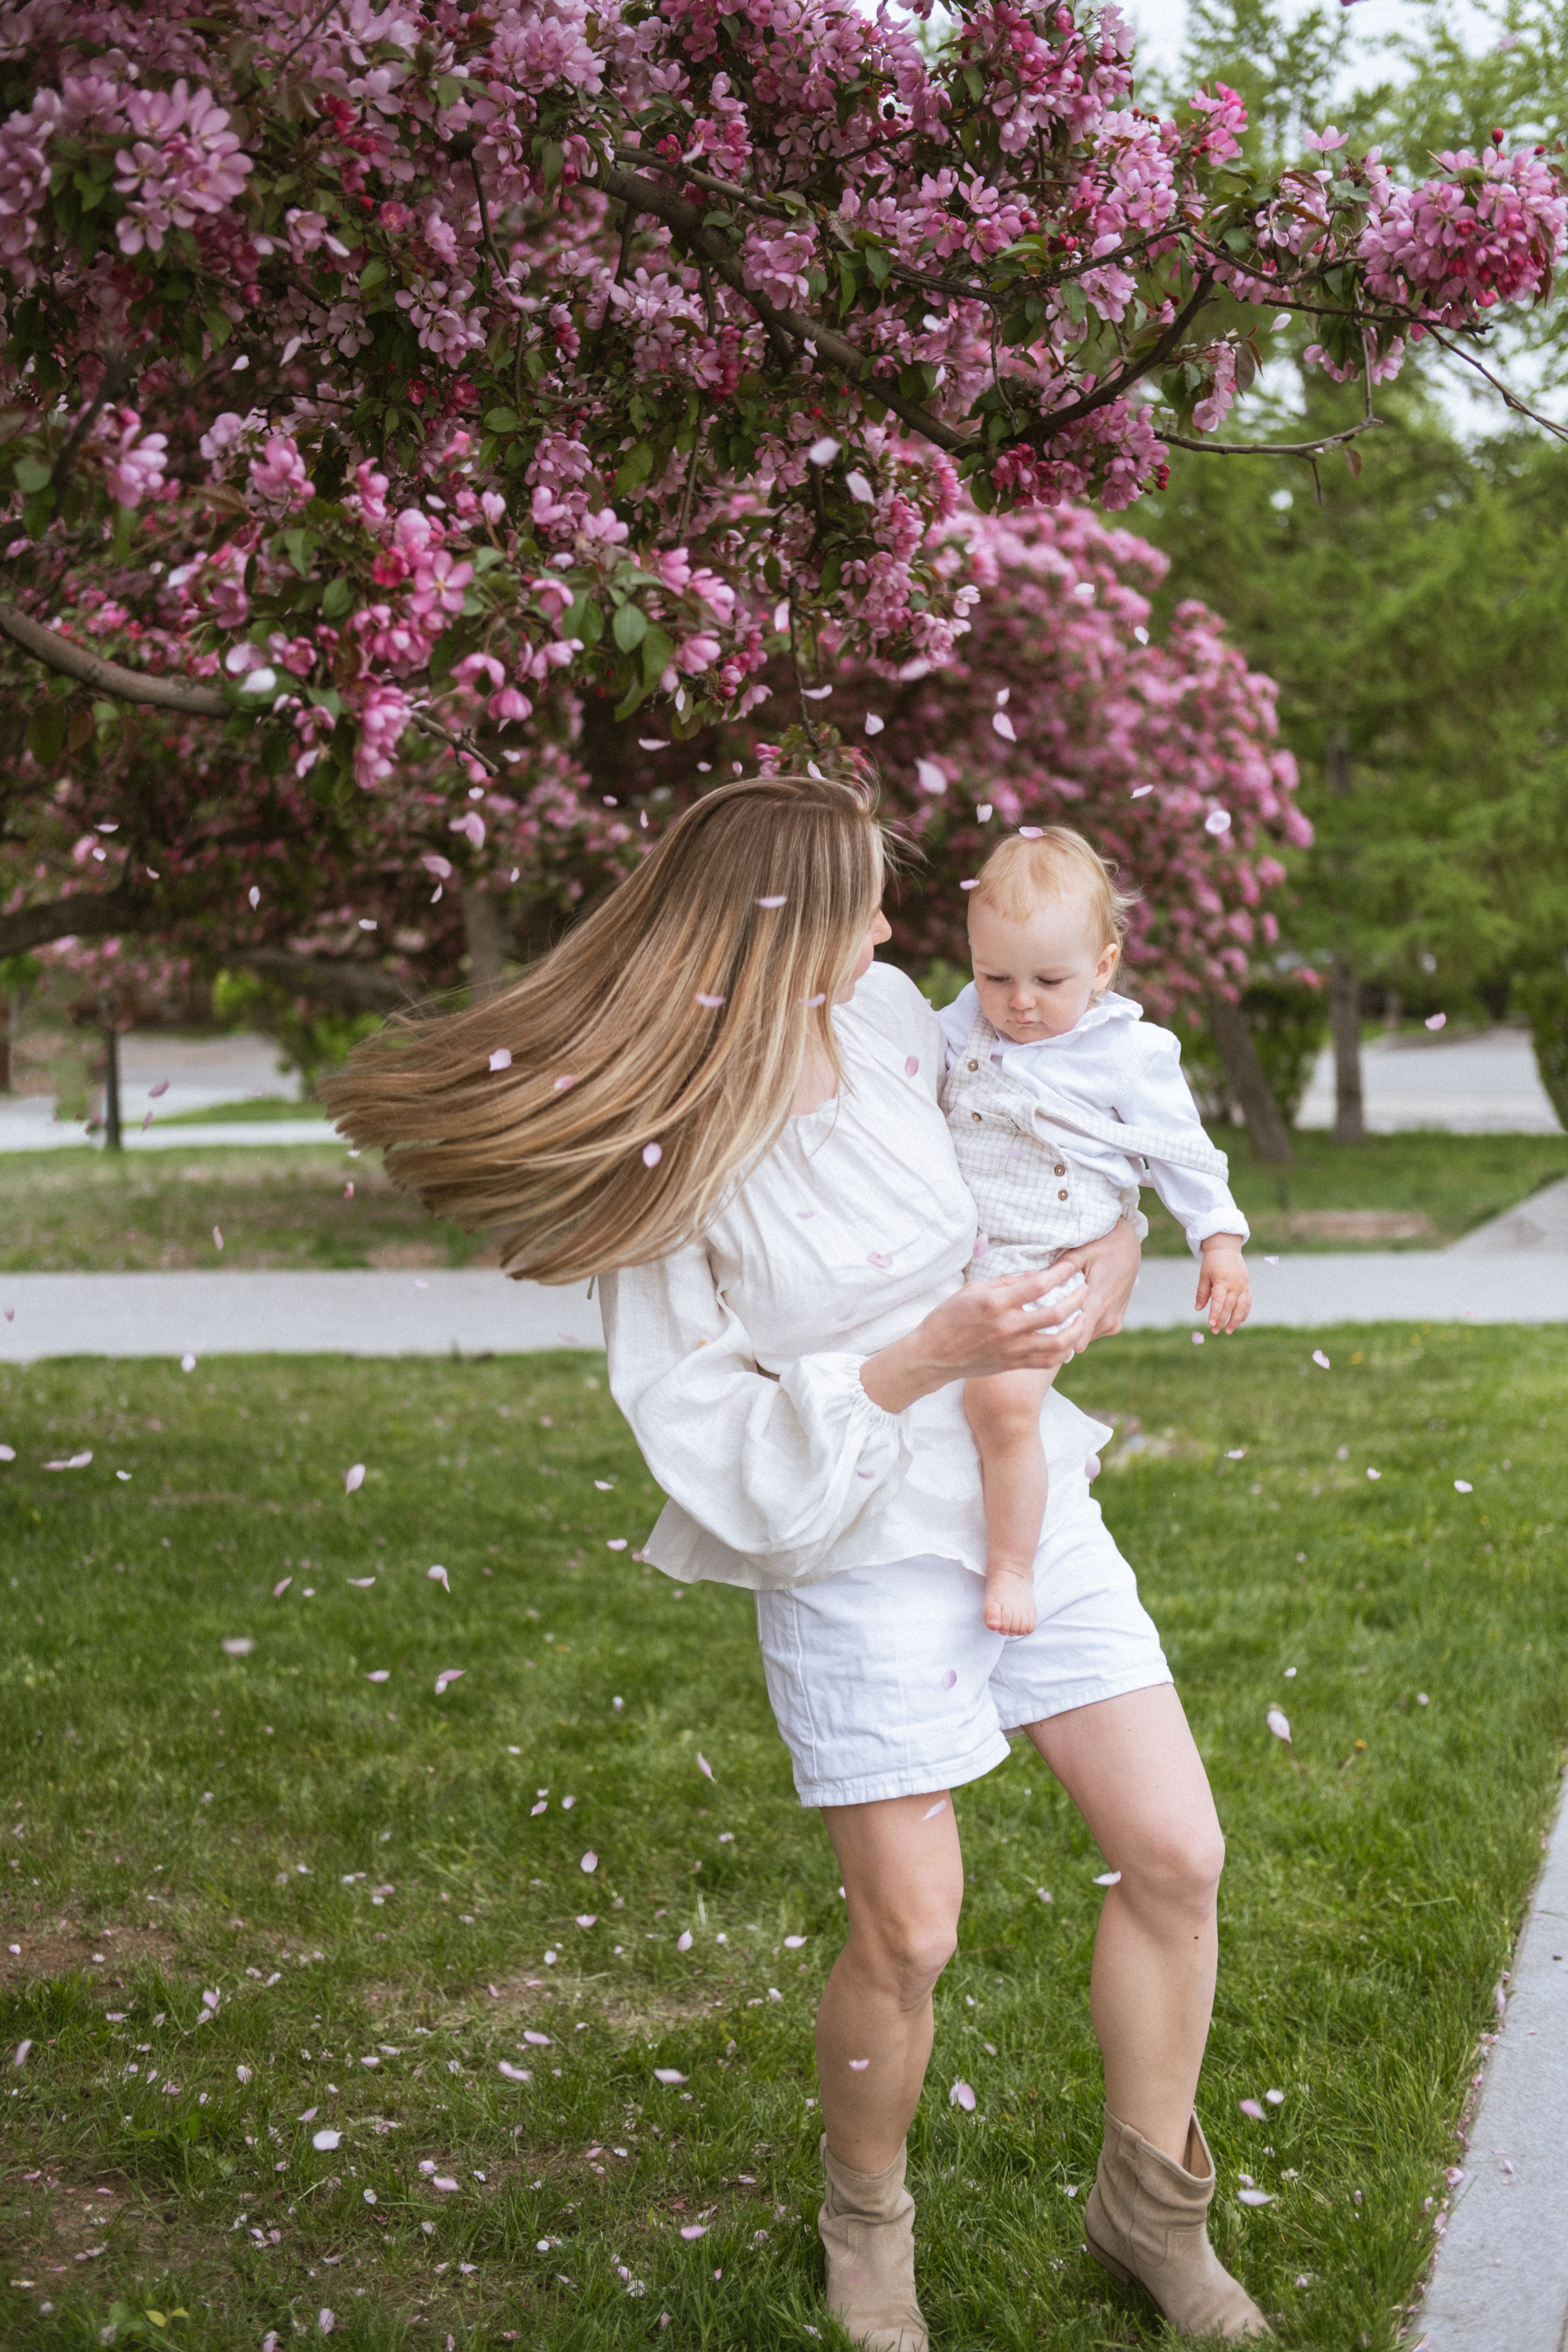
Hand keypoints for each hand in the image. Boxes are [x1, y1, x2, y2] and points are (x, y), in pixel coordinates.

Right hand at [859, 1266, 1087, 1416]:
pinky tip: (1069, 1340)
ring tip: (1083, 1316)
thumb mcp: (971, 1291)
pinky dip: (1064, 1351)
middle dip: (1077, 1299)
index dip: (1060, 1273)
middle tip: (1085, 1289)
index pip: (1038, 1286)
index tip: (1072, 1265)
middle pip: (1056, 1314)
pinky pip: (1047, 1360)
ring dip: (1077, 1327)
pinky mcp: (1013, 1364)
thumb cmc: (948, 1318)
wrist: (933, 1356)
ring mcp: (1012, 1349)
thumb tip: (1035, 1275)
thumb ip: (1004, 1283)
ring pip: (1058, 1342)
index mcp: (996, 1304)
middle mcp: (1008, 1327)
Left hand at [1049, 1216, 1141, 1348]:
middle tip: (1044, 1318)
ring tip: (1058, 1311)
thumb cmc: (1103, 1246)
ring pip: (1083, 1339)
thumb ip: (1061, 1270)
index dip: (1055, 1337)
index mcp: (1099, 1302)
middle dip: (1060, 1331)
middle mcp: (1108, 1318)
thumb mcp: (1081, 1252)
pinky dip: (1082, 1326)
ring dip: (1071, 1328)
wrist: (1129, 1247)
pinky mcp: (1116, 1324)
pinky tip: (1073, 1311)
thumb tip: (1037, 1282)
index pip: (1075, 1338)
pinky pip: (1093, 1333)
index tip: (1041, 1331)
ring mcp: (1114, 1323)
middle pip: (1075, 1340)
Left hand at [1196, 1237, 1249, 1333]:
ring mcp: (1242, 1285)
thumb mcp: (1204, 1275)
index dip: (1215, 1313)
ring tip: (1229, 1331)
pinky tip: (1240, 1322)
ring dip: (1235, 1320)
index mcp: (1222, 1281)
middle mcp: (1234, 1285)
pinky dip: (1245, 1313)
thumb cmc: (1212, 1262)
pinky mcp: (1247, 1285)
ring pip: (1241, 1306)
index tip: (1210, 1324)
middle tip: (1215, 1331)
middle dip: (1222, 1320)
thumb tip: (1198, 1309)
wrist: (1226, 1248)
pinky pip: (1248, 1302)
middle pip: (1229, 1306)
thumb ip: (1202, 1293)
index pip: (1219, 1301)